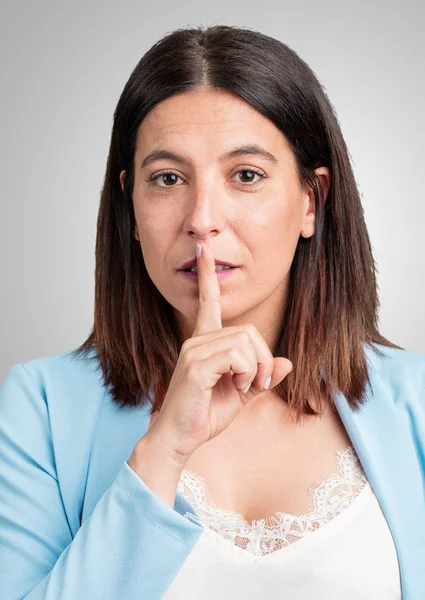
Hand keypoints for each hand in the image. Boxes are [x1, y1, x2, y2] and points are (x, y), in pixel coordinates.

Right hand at [147, 241, 292, 459]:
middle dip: (264, 359)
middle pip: (248, 330)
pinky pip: (237, 356)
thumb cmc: (205, 415)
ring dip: (256, 369)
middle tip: (260, 383)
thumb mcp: (241, 395)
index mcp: (205, 343)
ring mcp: (194, 351)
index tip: (203, 251)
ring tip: (243, 388)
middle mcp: (197, 341)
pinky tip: (235, 389)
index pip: (208, 302)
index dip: (206, 276)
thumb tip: (287, 362)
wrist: (178, 439)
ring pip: (245, 342)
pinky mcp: (196, 366)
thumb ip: (262, 377)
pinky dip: (247, 374)